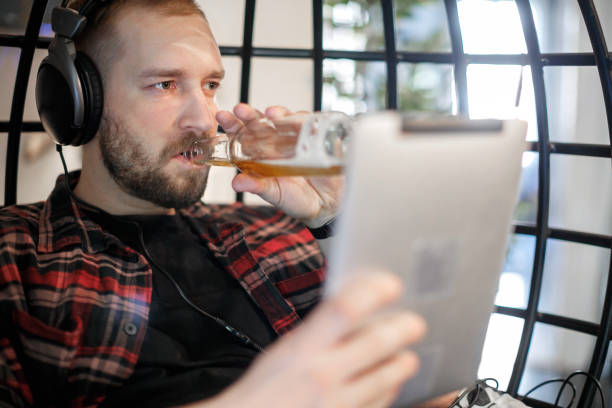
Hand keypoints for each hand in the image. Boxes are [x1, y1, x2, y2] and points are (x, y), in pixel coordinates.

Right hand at [201, 270, 425, 407]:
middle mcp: (321, 375)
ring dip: (402, 363)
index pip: (344, 309)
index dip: (372, 292)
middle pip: (377, 344)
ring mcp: (336, 404)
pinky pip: (379, 405)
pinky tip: (390, 383)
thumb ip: (317, 333)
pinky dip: (390, 391)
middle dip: (403, 329)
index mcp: (301, 349)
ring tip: (407, 356)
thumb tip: (355, 310)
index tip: (390, 284)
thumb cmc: (263, 390)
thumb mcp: (284, 352)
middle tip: (415, 323)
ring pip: (387, 378)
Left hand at [215, 103, 344, 227]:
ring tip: (272, 114)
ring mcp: (295, 139)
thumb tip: (236, 183)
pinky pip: (310, 124)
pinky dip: (305, 119)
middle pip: (261, 123)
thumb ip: (257, 187)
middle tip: (241, 109)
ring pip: (285, 119)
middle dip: (251, 114)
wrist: (327, 205)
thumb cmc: (297, 200)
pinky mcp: (315, 138)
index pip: (243, 136)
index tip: (222, 116)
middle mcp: (276, 144)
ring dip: (278, 113)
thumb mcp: (275, 195)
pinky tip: (300, 119)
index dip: (233, 125)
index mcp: (261, 156)